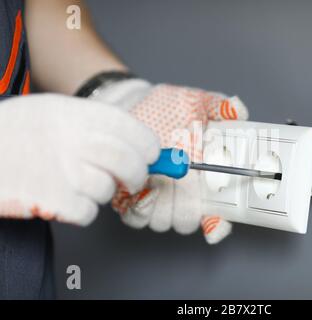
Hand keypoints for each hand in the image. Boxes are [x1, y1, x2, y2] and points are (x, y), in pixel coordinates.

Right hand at [0, 94, 158, 224]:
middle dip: (137, 176)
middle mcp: (76, 141)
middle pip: (131, 165)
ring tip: (72, 181)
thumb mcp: (56, 112)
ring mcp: (65, 172)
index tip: (150, 157)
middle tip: (130, 179)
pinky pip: (88, 213)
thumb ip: (99, 126)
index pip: (137, 134)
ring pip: (108, 190)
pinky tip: (59, 196)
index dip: (150, 149)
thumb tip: (144, 149)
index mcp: (79, 114)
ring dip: (98, 191)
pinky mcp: (54, 201)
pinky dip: (79, 210)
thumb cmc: (17, 132)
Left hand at [111, 84, 247, 243]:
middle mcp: (181, 194)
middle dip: (184, 208)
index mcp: (202, 179)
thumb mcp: (195, 101)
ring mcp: (157, 199)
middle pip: (187, 221)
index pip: (214, 214)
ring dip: (161, 205)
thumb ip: (219, 106)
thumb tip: (237, 109)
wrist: (132, 107)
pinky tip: (143, 185)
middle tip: (182, 184)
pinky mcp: (130, 200)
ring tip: (159, 180)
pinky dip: (139, 206)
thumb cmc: (166, 108)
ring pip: (162, 222)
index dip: (217, 224)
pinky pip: (136, 217)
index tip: (213, 222)